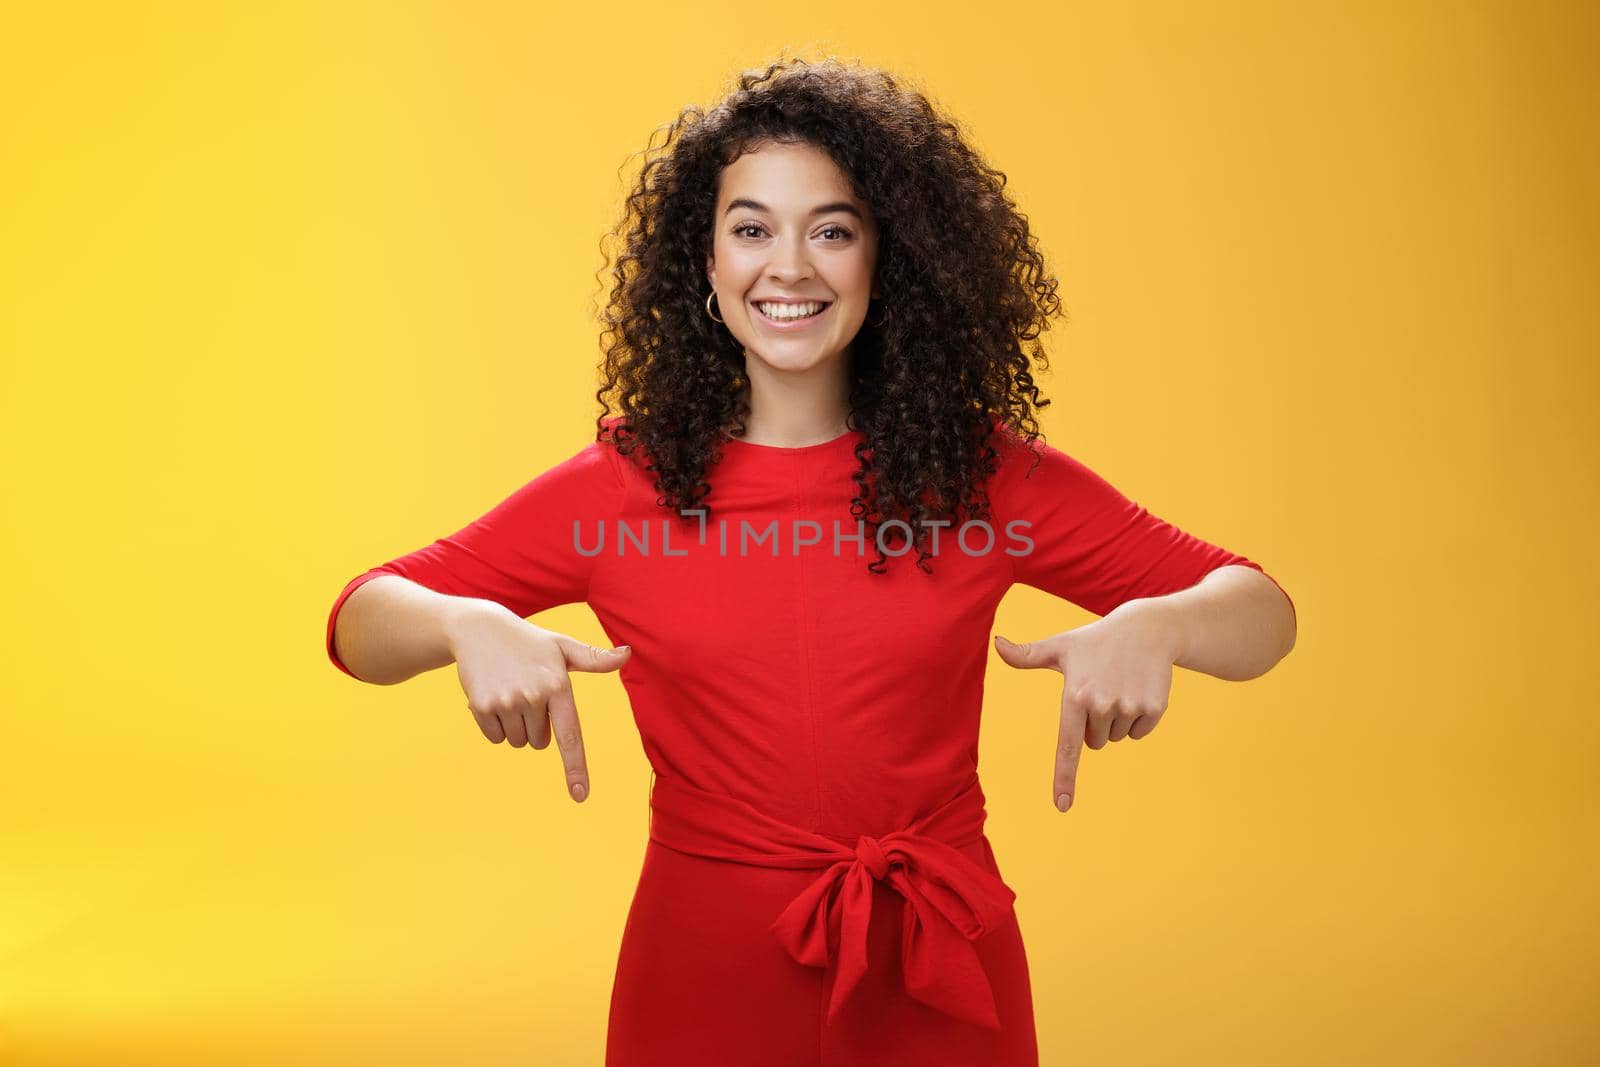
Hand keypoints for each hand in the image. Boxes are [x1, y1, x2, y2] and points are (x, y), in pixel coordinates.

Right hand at [445, 604, 630, 802]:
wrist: (479, 628)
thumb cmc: (529, 642)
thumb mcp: (562, 647)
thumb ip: (594, 658)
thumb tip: (627, 654)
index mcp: (559, 686)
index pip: (570, 735)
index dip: (575, 768)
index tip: (580, 796)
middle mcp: (534, 696)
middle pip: (540, 742)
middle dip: (536, 724)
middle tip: (527, 690)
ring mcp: (507, 702)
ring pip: (518, 741)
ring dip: (515, 724)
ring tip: (510, 690)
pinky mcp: (481, 707)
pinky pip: (496, 737)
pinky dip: (494, 724)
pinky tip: (492, 695)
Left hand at [992, 604, 1179, 812]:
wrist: (1146, 629)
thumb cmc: (1095, 640)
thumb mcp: (1061, 646)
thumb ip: (1026, 655)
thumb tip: (995, 644)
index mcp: (1075, 696)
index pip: (1067, 746)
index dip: (1064, 777)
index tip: (1061, 805)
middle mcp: (1102, 705)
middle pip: (1094, 741)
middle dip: (1095, 722)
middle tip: (1102, 687)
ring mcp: (1129, 707)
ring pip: (1115, 736)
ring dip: (1117, 718)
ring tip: (1120, 684)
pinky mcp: (1154, 708)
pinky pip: (1138, 733)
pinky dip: (1138, 717)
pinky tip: (1139, 689)